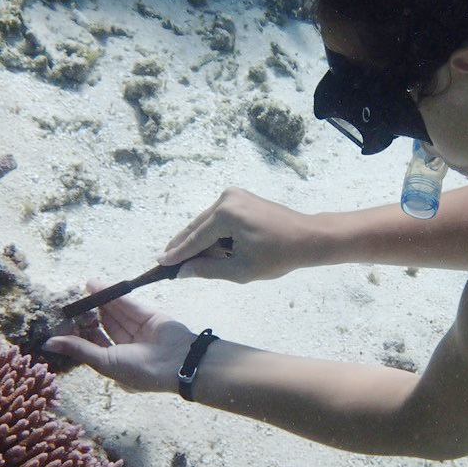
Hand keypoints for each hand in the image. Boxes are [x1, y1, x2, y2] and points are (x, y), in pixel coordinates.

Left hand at [42, 284, 193, 392]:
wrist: (178, 362)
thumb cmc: (139, 369)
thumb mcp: (103, 361)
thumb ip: (77, 348)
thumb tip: (47, 344)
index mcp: (116, 364)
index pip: (94, 345)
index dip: (80, 333)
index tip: (64, 320)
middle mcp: (127, 348)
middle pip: (104, 327)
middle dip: (89, 314)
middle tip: (74, 300)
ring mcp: (139, 332)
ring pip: (115, 314)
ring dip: (100, 301)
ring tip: (85, 286)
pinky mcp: (149, 316)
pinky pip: (128, 306)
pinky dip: (114, 297)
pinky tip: (99, 287)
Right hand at [159, 187, 317, 282]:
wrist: (307, 237)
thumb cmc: (278, 256)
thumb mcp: (241, 270)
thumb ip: (208, 270)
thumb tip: (182, 271)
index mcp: (226, 214)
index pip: (196, 238)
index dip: (178, 254)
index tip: (160, 263)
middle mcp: (227, 198)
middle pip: (197, 227)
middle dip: (182, 245)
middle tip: (164, 260)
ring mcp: (234, 195)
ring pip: (206, 222)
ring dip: (197, 240)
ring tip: (180, 258)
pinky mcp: (240, 197)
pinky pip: (217, 218)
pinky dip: (211, 233)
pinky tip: (203, 247)